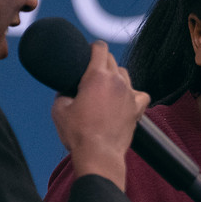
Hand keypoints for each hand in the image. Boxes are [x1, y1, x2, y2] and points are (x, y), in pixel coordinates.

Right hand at [51, 42, 148, 184]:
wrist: (98, 154)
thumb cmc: (78, 133)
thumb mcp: (59, 109)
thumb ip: (62, 93)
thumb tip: (66, 91)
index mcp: (96, 76)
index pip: (100, 48)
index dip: (93, 47)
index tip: (88, 52)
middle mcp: (117, 81)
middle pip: (111, 60)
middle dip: (101, 62)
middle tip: (90, 73)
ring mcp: (130, 94)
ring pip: (124, 74)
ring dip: (115, 77)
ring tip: (104, 88)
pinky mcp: (137, 109)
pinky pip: (141, 94)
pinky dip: (134, 94)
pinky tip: (125, 100)